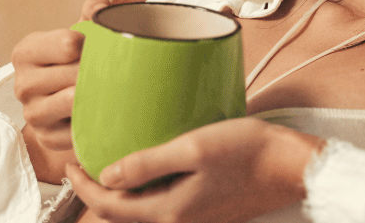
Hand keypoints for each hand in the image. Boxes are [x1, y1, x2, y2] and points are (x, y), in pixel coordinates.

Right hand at [13, 0, 109, 181]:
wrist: (66, 100)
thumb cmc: (75, 60)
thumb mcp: (80, 33)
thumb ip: (92, 13)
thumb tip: (101, 7)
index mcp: (26, 52)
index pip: (68, 43)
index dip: (93, 44)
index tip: (102, 46)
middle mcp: (23, 84)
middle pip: (75, 73)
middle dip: (100, 71)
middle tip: (117, 70)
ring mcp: (32, 114)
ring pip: (74, 101)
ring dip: (99, 95)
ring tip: (113, 88)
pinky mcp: (48, 137)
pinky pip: (78, 129)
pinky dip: (95, 121)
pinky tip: (105, 112)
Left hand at [66, 117, 325, 222]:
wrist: (294, 166)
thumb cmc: (250, 152)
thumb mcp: (194, 147)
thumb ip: (148, 163)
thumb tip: (107, 176)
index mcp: (170, 210)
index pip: (109, 206)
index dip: (83, 186)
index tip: (70, 161)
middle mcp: (180, 220)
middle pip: (122, 215)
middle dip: (97, 193)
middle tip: (83, 162)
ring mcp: (195, 216)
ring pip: (142, 212)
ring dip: (121, 193)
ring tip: (110, 163)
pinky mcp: (207, 208)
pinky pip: (163, 205)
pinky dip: (146, 191)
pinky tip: (151, 168)